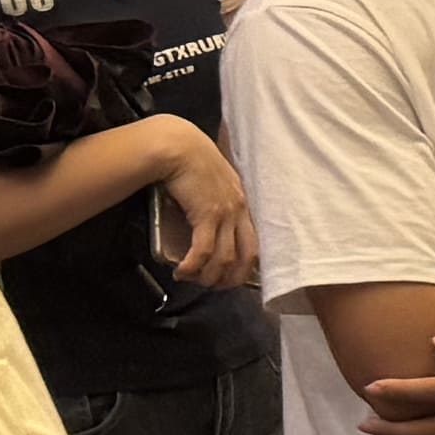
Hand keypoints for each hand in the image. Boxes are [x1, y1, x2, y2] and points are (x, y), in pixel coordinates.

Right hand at [151, 122, 259, 293]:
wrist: (178, 147)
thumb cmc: (191, 160)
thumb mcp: (213, 181)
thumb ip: (217, 199)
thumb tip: (204, 219)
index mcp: (243, 204)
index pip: (255, 243)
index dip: (247, 266)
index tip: (233, 278)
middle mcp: (240, 211)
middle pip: (246, 258)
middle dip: (231, 279)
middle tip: (214, 287)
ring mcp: (225, 213)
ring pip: (224, 259)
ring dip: (208, 277)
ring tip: (193, 281)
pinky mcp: (207, 214)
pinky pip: (204, 251)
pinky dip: (193, 266)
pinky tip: (182, 272)